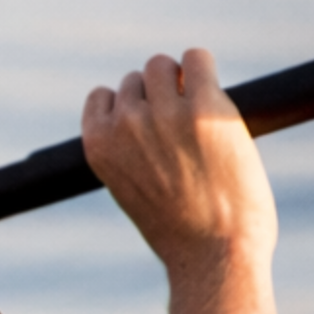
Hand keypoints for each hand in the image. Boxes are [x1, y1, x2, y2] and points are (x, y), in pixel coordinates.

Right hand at [81, 49, 277, 273]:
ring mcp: (164, 113)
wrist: (214, 254)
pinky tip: (213, 91)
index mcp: (99, 146)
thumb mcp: (131, 190)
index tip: (151, 126)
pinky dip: (202, 67)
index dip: (131, 107)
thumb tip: (143, 109)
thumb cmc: (180, 231)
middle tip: (185, 130)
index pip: (103, 96)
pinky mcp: (204, 107)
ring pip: (163, 65)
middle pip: (137, 79)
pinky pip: (196, 59)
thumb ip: (129, 151)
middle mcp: (125, 125)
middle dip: (160, 96)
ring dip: (181, 80)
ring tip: (201, 112)